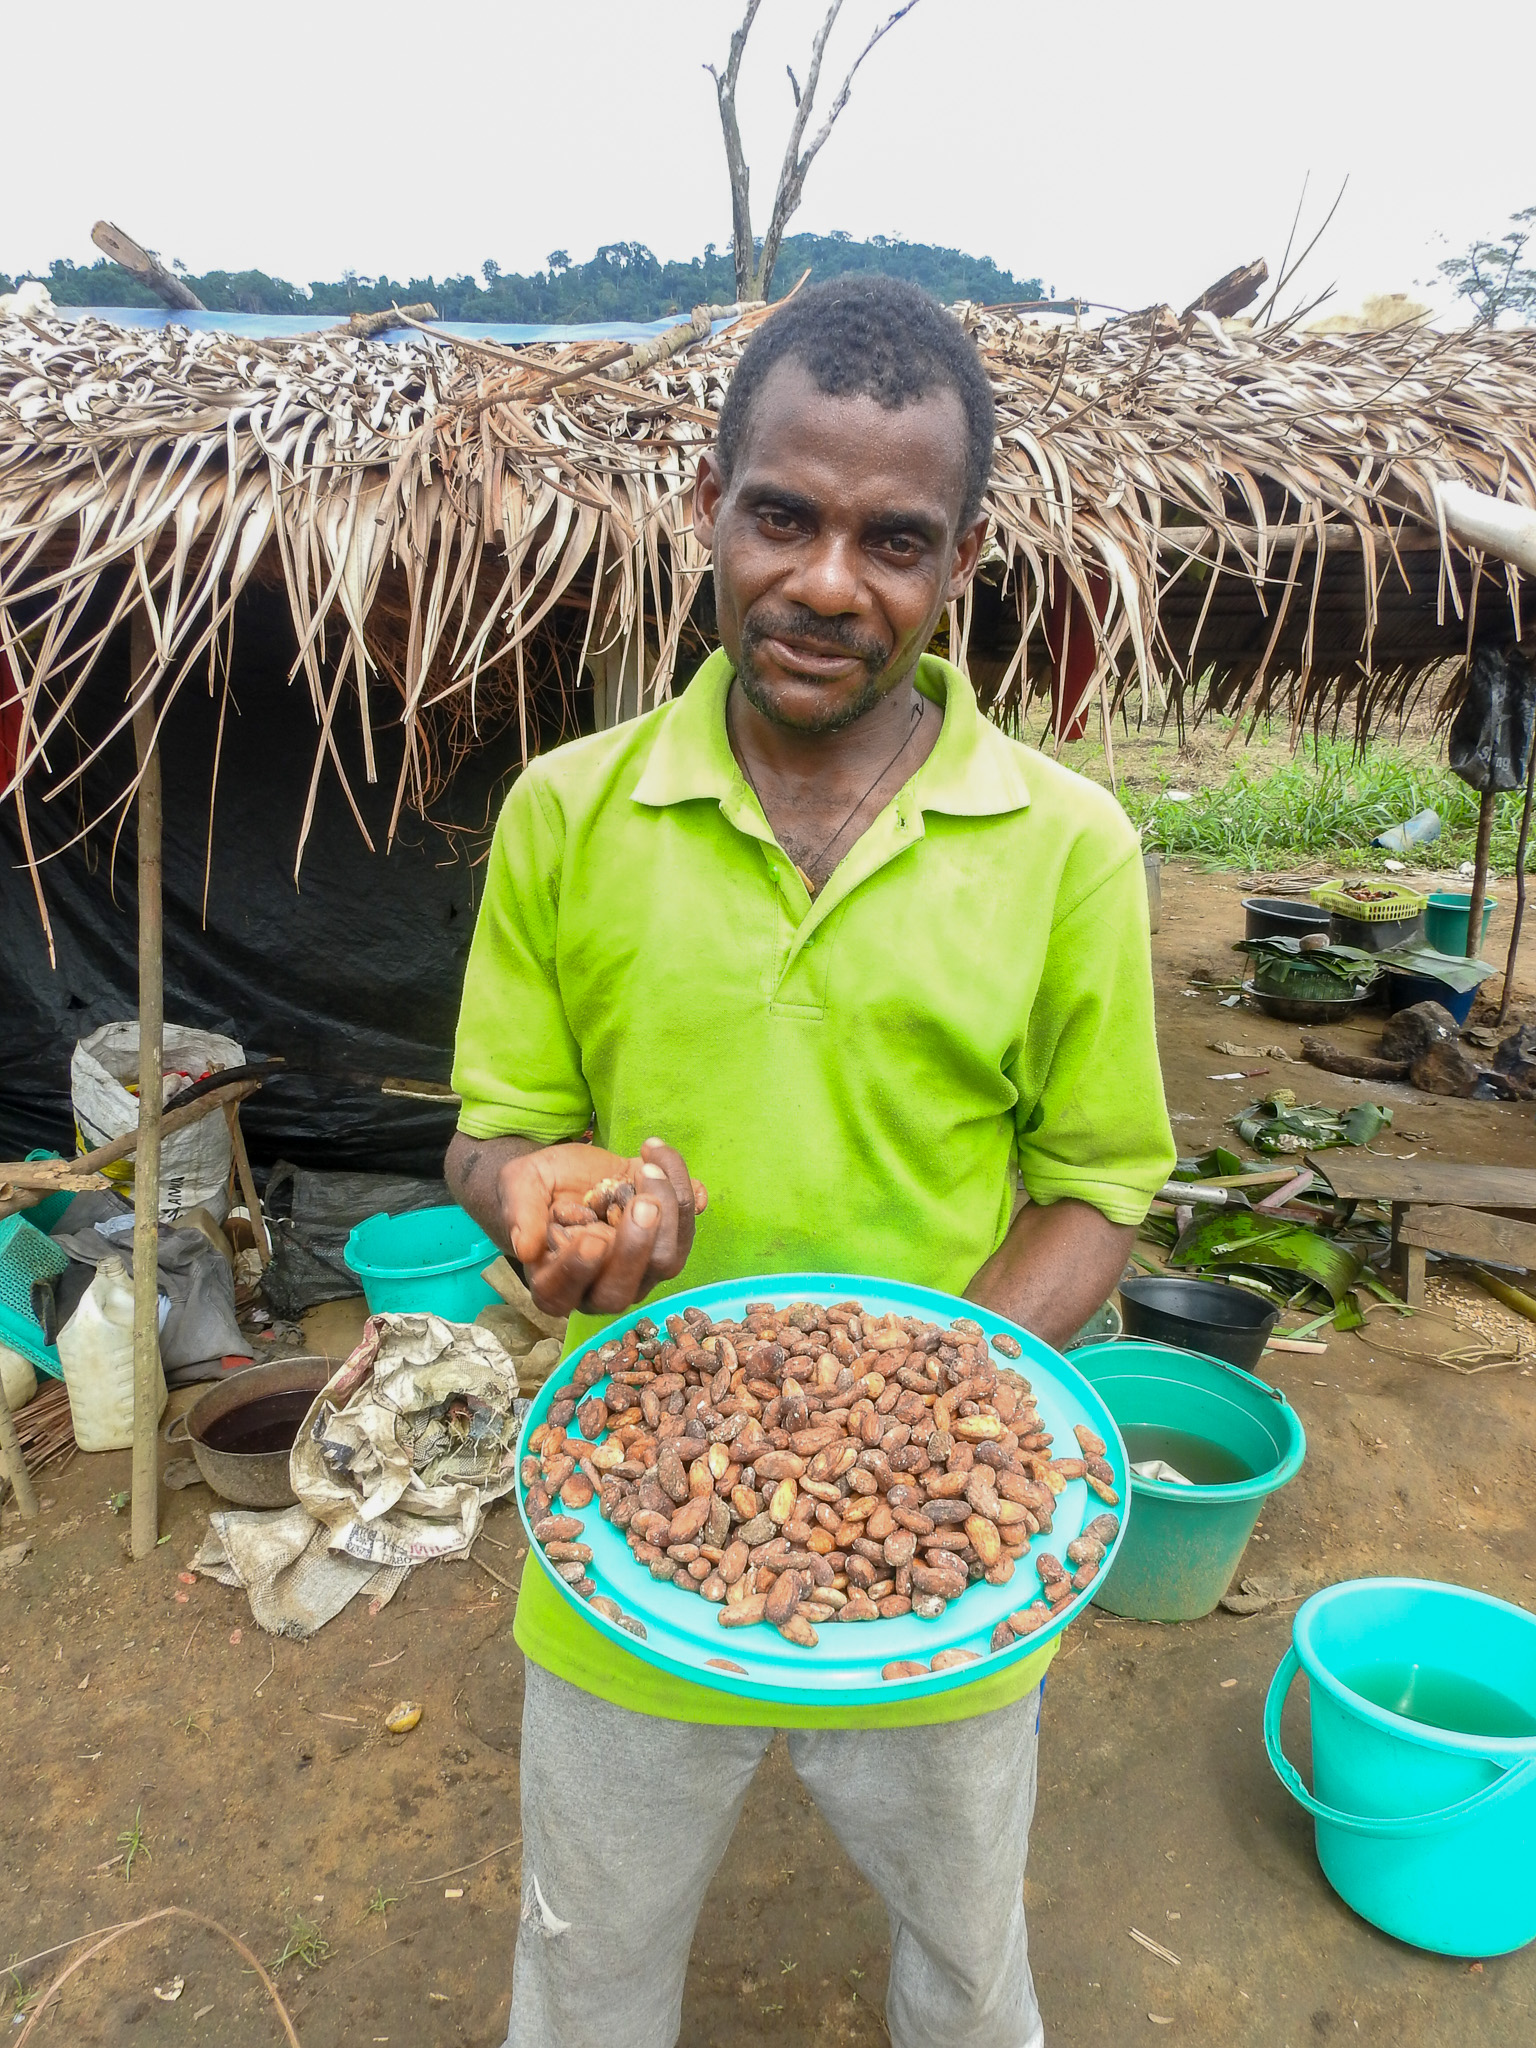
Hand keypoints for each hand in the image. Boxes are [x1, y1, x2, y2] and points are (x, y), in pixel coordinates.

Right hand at [499, 1136, 707, 1317]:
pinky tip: (653, 1154)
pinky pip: (687, 1226)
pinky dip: (681, 1186)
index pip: (564, 1295)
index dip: (578, 1270)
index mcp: (554, 1286)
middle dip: (636, 1247)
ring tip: (647, 1165)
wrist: (568, 1175)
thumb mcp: (518, 1188)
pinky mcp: (668, 1241)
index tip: (590, 1238)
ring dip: (667, 1210)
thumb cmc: (538, 1189)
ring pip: (667, 1260)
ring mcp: (639, 1270)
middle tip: (641, 1203)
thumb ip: (519, 1215)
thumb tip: (525, 1248)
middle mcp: (600, 1288)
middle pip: (624, 1289)